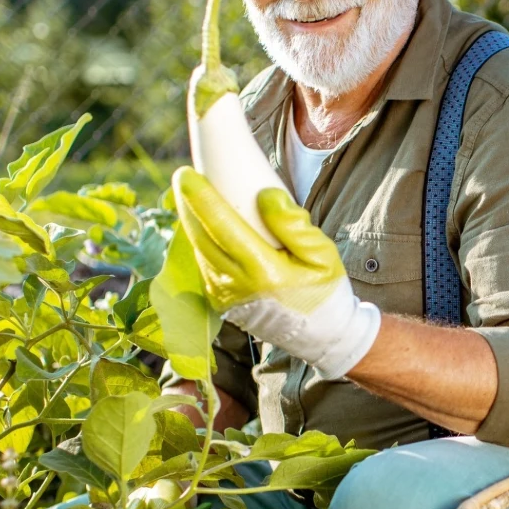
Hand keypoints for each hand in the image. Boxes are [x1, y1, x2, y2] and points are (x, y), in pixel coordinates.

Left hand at [172, 167, 380, 378]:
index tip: (187, 175)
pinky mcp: (220, 301)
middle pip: (202, 236)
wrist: (319, 334)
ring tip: (190, 195)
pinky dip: (201, 241)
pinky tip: (203, 224)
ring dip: (191, 221)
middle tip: (184, 177)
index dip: (201, 198)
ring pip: (199, 250)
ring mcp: (225, 296)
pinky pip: (204, 264)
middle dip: (188, 204)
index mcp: (264, 272)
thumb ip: (295, 225)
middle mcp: (237, 286)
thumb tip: (266, 195)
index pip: (223, 227)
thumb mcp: (323, 255)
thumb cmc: (324, 290)